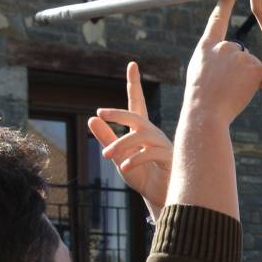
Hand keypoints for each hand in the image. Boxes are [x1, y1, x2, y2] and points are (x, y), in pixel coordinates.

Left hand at [87, 61, 170, 216]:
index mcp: (141, 130)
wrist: (160, 197)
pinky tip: (123, 166)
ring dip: (121, 144)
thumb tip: (91, 118)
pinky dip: (135, 159)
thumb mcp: (117, 158)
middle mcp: (153, 133)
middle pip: (136, 116)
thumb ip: (106, 138)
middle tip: (101, 112)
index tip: (132, 65)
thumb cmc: (142, 176)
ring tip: (107, 155)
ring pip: (141, 136)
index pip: (136, 103)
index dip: (134, 84)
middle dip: (119, 113)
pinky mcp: (169, 159)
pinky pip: (150, 154)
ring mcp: (162, 145)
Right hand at [182, 0, 261, 128]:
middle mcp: (223, 46)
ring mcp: (238, 56)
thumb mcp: (199, 73)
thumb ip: (212, 59)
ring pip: (254, 65)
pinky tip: (247, 90)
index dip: (225, 5)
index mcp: (206, 47)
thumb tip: (229, 53)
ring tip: (233, 91)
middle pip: (241, 54)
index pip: (216, 21)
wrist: (205, 112)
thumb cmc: (201, 99)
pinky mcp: (253, 67)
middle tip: (227, 86)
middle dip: (240, 70)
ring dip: (250, 78)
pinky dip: (261, 82)